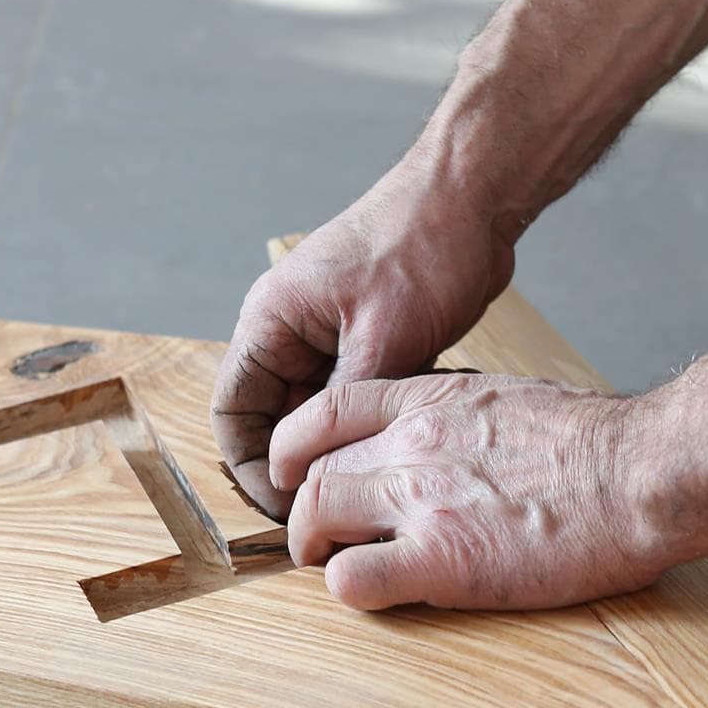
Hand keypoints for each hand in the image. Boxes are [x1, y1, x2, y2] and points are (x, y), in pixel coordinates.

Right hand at [211, 167, 516, 518]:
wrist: (473, 195)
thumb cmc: (422, 245)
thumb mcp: (383, 339)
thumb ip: (345, 406)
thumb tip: (325, 468)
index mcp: (271, 321)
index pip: (233, 410)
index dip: (252, 467)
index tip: (287, 507)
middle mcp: (289, 329)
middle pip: (272, 417)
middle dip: (298, 465)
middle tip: (331, 512)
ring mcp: (328, 333)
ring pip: (316, 411)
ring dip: (336, 447)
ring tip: (365, 487)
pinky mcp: (366, 337)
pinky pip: (352, 395)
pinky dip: (367, 424)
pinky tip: (393, 451)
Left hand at [269, 373, 673, 609]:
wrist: (642, 471)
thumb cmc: (596, 443)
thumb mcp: (509, 400)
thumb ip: (459, 418)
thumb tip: (446, 442)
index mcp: (430, 400)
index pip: (325, 411)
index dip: (296, 448)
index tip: (297, 474)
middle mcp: (411, 443)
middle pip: (312, 472)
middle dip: (305, 510)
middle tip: (319, 538)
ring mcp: (420, 500)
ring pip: (317, 518)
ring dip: (315, 550)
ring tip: (334, 567)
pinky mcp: (441, 560)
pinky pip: (354, 580)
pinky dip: (350, 589)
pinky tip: (377, 593)